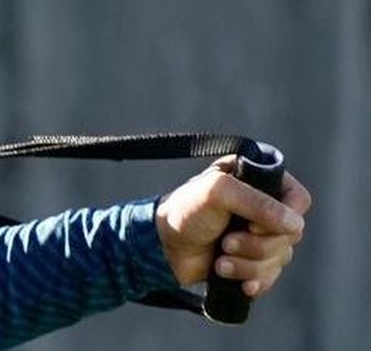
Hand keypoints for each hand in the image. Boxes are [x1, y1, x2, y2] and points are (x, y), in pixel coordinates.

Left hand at [155, 156, 310, 298]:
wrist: (163, 247)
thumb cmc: (185, 212)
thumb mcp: (217, 193)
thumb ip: (256, 202)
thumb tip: (294, 225)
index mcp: (257, 181)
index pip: (298, 198)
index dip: (285, 216)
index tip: (253, 224)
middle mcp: (262, 207)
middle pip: (292, 234)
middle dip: (258, 246)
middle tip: (226, 242)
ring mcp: (259, 235)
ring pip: (281, 258)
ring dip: (249, 265)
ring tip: (221, 260)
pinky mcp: (252, 260)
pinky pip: (272, 277)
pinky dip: (253, 280)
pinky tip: (235, 279)